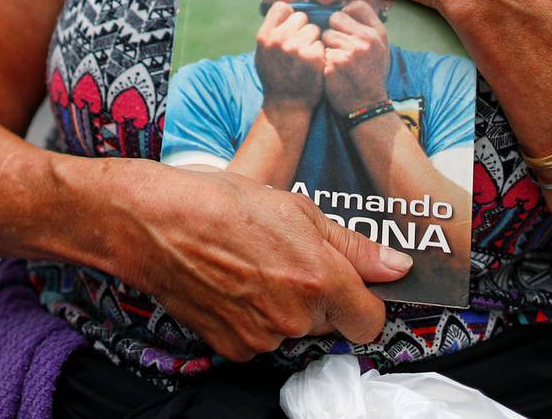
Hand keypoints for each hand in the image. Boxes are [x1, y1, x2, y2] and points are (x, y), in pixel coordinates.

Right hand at [126, 166, 411, 359]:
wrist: (154, 224)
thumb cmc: (222, 203)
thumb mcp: (296, 209)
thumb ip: (351, 246)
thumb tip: (396, 266)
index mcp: (319, 279)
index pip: (370, 321)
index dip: (364, 302)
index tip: (352, 284)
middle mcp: (295, 316)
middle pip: (330, 323)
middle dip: (320, 298)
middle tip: (287, 258)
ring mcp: (262, 337)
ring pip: (294, 330)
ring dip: (285, 307)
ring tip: (253, 265)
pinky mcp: (233, 348)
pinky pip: (261, 340)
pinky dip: (254, 319)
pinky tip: (233, 284)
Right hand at [253, 2, 325, 114]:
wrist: (286, 105)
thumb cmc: (275, 77)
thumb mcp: (263, 53)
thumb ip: (272, 32)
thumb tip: (287, 11)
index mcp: (265, 36)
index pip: (282, 7)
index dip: (289, 16)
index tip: (290, 28)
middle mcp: (279, 39)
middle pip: (301, 17)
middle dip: (303, 29)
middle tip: (300, 45)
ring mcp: (296, 48)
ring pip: (314, 29)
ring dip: (313, 40)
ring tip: (305, 56)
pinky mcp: (313, 57)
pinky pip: (321, 44)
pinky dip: (320, 53)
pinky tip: (313, 65)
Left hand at [322, 0, 390, 111]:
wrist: (367, 105)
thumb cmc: (370, 75)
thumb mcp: (379, 49)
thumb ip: (365, 28)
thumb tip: (344, 9)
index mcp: (377, 33)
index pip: (356, 6)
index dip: (346, 14)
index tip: (344, 26)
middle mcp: (366, 39)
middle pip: (335, 18)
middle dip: (333, 31)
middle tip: (340, 48)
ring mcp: (350, 51)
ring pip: (325, 35)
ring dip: (327, 47)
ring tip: (338, 62)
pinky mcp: (334, 63)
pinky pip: (320, 51)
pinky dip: (323, 61)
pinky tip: (333, 72)